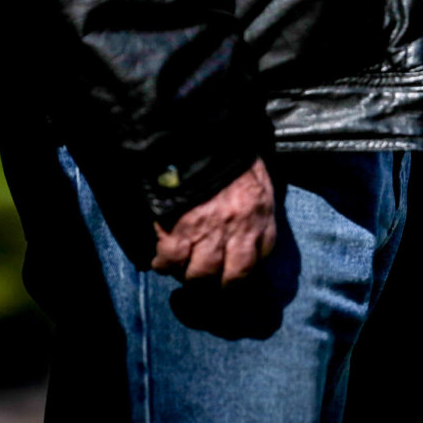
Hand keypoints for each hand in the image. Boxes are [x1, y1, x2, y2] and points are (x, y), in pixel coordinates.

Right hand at [152, 157, 275, 285]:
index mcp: (260, 216)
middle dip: (219, 284)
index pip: (259, 258)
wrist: (201, 137)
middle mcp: (238, 230)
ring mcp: (208, 231)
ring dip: (191, 277)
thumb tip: (251, 233)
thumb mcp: (258, 181)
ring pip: (200, 274)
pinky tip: (162, 262)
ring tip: (185, 271)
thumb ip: (258, 209)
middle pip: (232, 277)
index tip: (234, 270)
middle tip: (209, 280)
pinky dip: (164, 265)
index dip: (245, 269)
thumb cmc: (231, 157)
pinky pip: (170, 260)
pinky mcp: (178, 228)